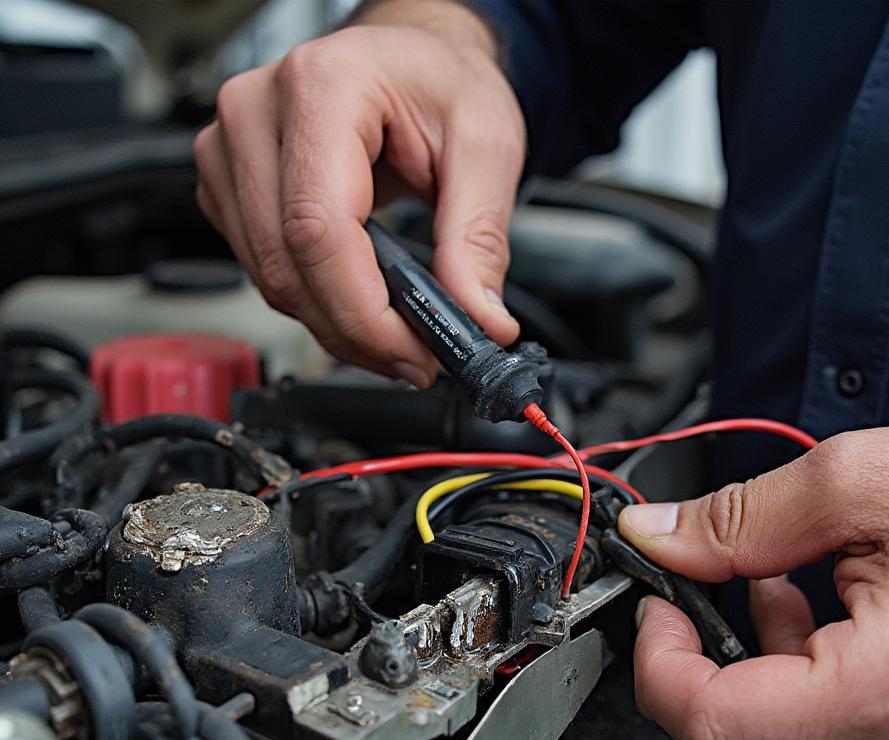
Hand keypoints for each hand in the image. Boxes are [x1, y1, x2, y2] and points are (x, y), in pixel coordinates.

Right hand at [193, 0, 523, 384]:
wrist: (409, 61)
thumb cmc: (439, 82)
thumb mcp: (486, 146)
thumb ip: (480, 238)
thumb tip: (478, 320)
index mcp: (320, 88)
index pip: (318, 228)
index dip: (363, 311)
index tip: (414, 351)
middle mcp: (257, 113)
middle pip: (286, 265)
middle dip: (356, 333)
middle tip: (417, 359)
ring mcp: (232, 151)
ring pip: (270, 281)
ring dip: (336, 328)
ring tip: (398, 337)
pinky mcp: (231, 187)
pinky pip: (264, 273)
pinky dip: (315, 307)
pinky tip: (360, 308)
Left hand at [619, 419, 888, 739]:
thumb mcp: (863, 480)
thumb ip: (736, 520)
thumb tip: (657, 537)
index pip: (711, 727)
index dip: (658, 663)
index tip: (658, 607)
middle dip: (691, 683)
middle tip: (700, 605)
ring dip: (746, 692)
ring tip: (781, 599)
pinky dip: (794, 710)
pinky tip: (820, 638)